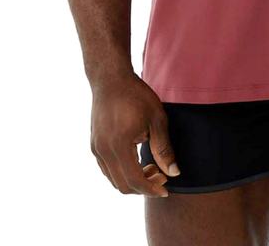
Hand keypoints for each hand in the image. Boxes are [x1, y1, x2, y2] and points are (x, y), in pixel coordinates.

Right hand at [90, 71, 180, 195]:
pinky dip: (122, 172)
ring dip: (132, 180)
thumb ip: (164, 148)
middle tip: (161, 175)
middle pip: (122, 185)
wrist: (110, 78)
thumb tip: (174, 173)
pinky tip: (137, 160)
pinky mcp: (94, 145)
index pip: (135, 180)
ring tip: (151, 166)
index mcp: (119, 145)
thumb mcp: (156, 119)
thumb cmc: (136, 95)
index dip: (151, 189)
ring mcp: (96, 148)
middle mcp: (103, 150)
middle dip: (144, 186)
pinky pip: (107, 169)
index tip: (166, 189)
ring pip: (113, 179)